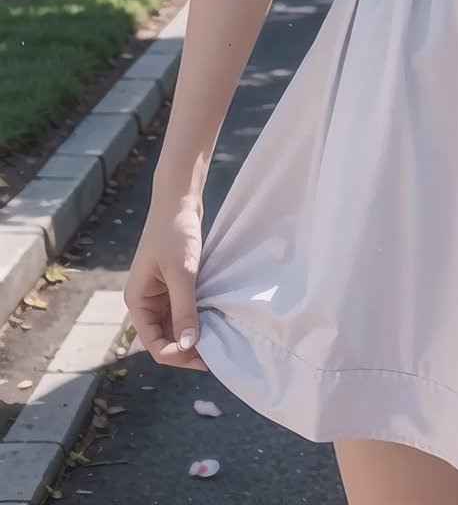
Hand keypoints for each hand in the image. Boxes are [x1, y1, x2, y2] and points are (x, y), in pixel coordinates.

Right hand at [125, 201, 209, 371]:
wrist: (179, 199)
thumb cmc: (174, 231)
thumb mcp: (181, 272)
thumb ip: (184, 309)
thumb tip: (188, 345)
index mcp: (137, 301)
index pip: (153, 343)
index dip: (177, 356)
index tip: (205, 357)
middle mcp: (146, 301)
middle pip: (165, 339)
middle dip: (188, 349)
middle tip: (217, 353)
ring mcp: (160, 293)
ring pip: (176, 326)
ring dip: (194, 334)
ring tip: (220, 339)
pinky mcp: (175, 284)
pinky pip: (184, 310)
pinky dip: (198, 318)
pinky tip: (217, 320)